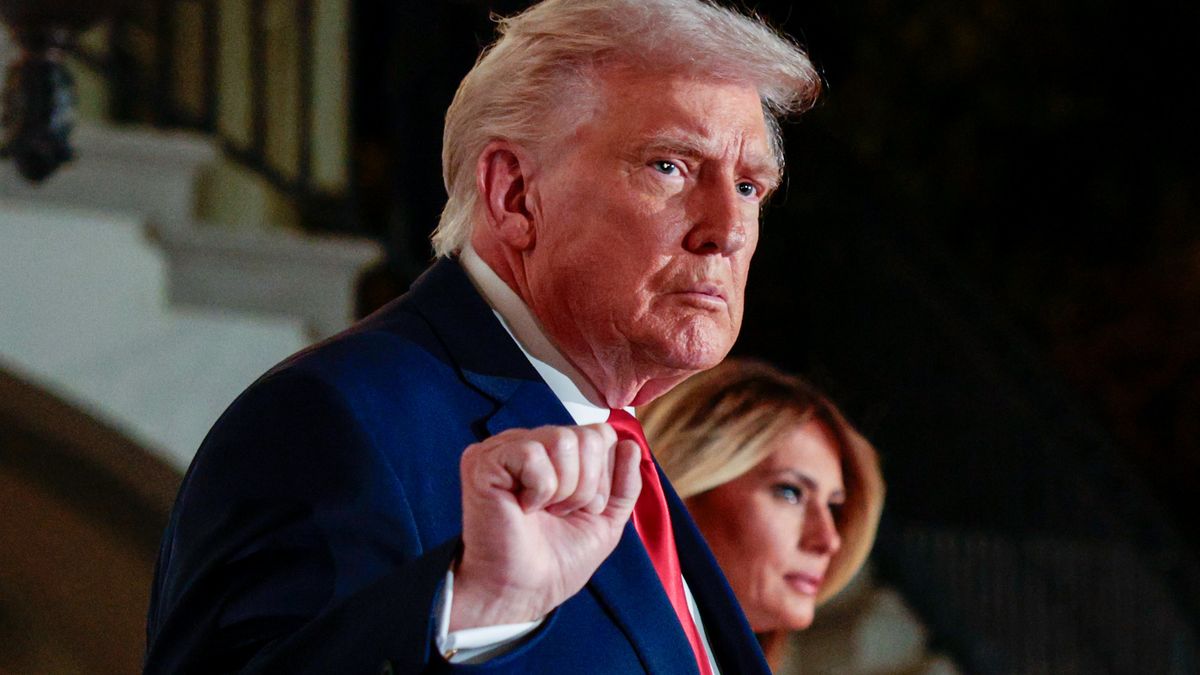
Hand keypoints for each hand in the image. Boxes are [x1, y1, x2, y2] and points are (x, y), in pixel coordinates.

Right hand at [451, 423, 641, 629]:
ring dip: (564, 489)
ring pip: (563, 440)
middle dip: (587, 485)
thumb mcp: (606, 520)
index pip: (599, 434)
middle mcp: (530, 443)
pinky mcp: (484, 461)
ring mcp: (504, 448)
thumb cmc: (557, 561)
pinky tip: (523, 508)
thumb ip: (625, 484)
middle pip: (587, 436)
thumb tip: (631, 445)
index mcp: (555, 453)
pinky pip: (532, 453)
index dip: (603, 475)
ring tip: (544, 511)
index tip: (583, 508)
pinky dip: (539, 489)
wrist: (526, 591)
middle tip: (561, 513)